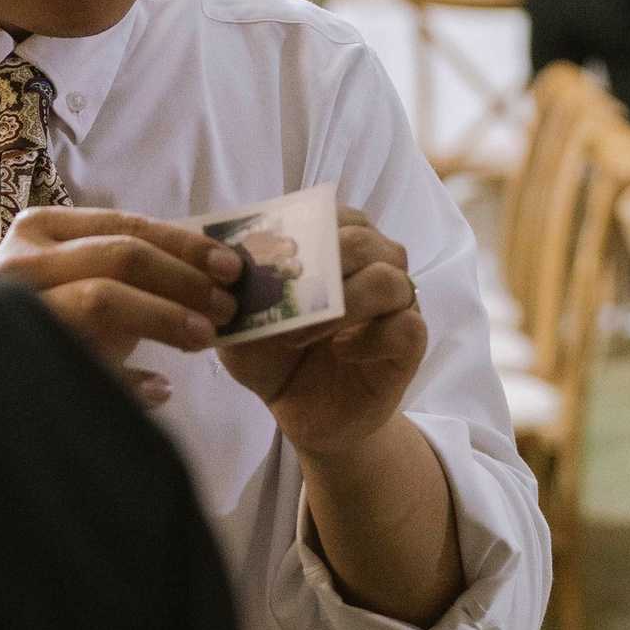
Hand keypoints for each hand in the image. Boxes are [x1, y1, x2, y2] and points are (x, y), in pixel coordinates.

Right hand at [0, 203, 243, 403]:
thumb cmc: (55, 313)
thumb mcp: (88, 275)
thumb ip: (137, 263)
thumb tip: (219, 265)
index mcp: (40, 229)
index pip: (127, 226)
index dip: (186, 245)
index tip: (232, 267)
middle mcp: (21, 262)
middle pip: (121, 257)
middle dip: (183, 280)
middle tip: (225, 306)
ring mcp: (17, 308)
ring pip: (103, 299)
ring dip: (164, 317)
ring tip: (204, 337)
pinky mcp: (20, 358)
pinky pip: (86, 365)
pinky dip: (129, 381)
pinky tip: (160, 390)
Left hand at [219, 205, 425, 464]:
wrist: (302, 414)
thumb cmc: (275, 357)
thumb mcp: (240, 325)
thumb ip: (230, 293)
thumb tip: (220, 260)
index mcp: (338, 249)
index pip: (334, 215)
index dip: (303, 230)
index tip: (268, 256)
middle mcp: (375, 267)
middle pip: (364, 240)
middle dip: (322, 263)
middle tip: (286, 297)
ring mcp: (398, 305)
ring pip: (388, 280)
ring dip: (341, 304)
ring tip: (300, 336)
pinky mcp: (409, 346)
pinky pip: (406, 328)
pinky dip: (370, 338)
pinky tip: (341, 351)